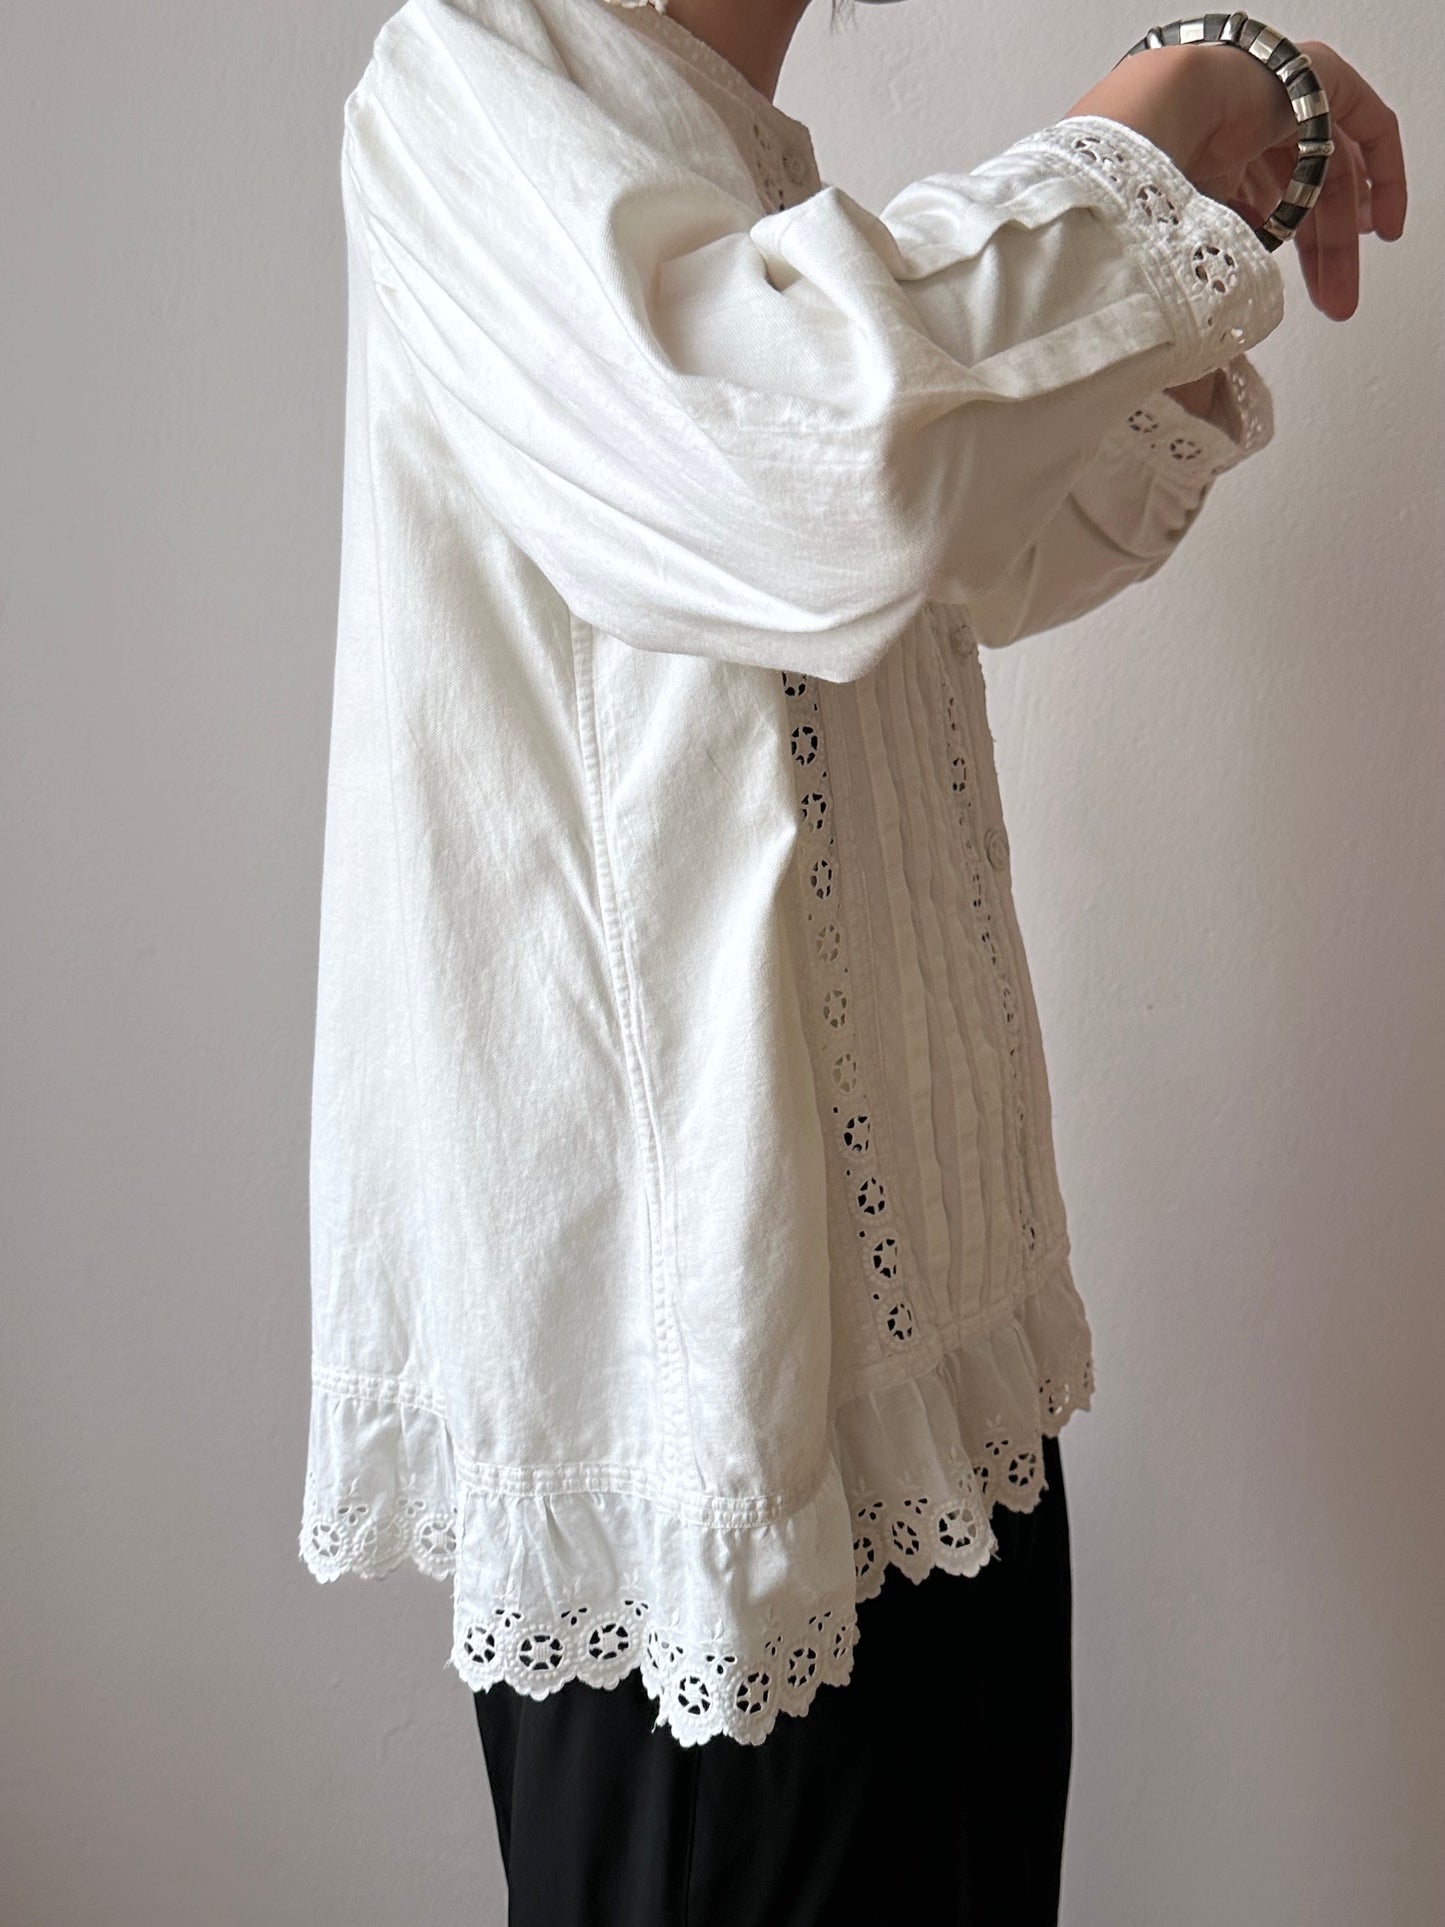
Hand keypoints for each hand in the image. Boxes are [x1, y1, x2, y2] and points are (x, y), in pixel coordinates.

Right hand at [1065, 38, 1407, 321]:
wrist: (1150, 119)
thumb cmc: (1138, 185)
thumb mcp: (1168, 258)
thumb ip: (1193, 294)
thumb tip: (1194, 366)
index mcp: (1202, 158)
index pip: (1253, 204)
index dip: (1276, 252)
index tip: (1287, 300)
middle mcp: (1242, 128)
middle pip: (1297, 195)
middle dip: (1317, 257)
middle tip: (1330, 305)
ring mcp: (1279, 101)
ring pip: (1329, 169)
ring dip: (1342, 234)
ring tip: (1347, 287)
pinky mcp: (1315, 78)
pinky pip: (1363, 119)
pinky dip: (1383, 169)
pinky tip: (1383, 221)